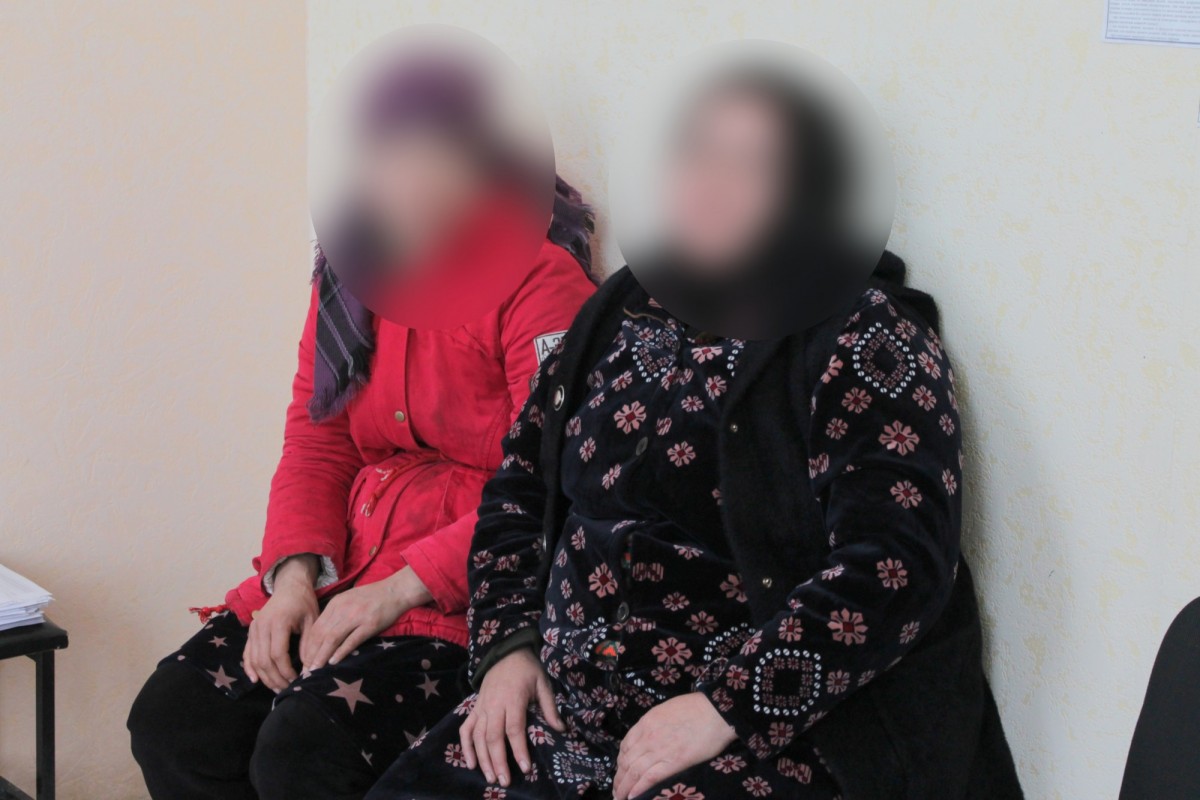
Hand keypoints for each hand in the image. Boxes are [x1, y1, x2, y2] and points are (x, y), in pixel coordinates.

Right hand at [244, 555, 318, 691]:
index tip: (297, 680)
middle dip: (275, 678)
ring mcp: (253, 629)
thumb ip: (308, 642)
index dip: (286, 670)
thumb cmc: (304, 602)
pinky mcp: (250, 631)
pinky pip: (247, 653)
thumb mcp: (312, 619)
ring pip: (254, 659)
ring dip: (265, 677)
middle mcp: (262, 626)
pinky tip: (255, 680)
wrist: (290, 586)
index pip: (278, 653)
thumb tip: (308, 667)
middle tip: (287, 689)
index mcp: (278, 622)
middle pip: (264, 660)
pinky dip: (249, 667)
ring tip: (277, 688)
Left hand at [300, 566, 430, 670]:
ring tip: (315, 670)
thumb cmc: (373, 596)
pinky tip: (334, 662)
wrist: (396, 590)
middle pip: (321, 635)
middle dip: (311, 655)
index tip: (303, 661)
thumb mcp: (349, 600)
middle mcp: (342, 609)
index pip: (316, 628)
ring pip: (332, 639)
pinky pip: (352, 640)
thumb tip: (323, 635)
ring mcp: (356, 617)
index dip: (307, 647)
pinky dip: (341, 652)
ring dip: (322, 656)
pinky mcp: (370, 624)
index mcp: (336, 603)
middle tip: (305, 671)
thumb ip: (336, 614)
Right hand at [460, 647, 564, 786]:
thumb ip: (550, 707)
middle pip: (493, 737)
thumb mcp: (543, 683)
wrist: (505, 651)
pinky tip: (471, 763)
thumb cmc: (527, 669)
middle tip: (505, 781)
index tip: (525, 768)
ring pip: (478, 736)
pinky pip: (466, 729)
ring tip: (491, 778)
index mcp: (513, 698)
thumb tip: (561, 729)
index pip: (514, 728)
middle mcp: (494, 705)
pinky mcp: (474, 708)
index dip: (519, 749)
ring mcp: (482, 707)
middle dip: (498, 761)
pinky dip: (466, 746)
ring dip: (483, 759)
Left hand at [613, 693, 736, 799]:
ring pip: (634, 772)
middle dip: (619, 778)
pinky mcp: (673, 762)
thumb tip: (649, 737)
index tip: (621, 771)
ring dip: (624, 787)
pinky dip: (639, 788)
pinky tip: (633, 796)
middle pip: (626, 761)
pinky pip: (650, 777)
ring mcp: (659, 750)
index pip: (625, 746)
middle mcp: (648, 737)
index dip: (620, 761)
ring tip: (621, 797)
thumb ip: (654, 724)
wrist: (715, 712)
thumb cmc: (696, 708)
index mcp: (646, 722)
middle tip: (617, 790)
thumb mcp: (666, 710)